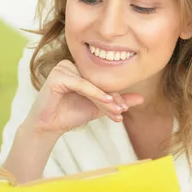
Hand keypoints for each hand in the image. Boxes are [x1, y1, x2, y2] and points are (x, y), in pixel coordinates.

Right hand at [24, 60, 143, 134]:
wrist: (49, 127)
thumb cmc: (71, 115)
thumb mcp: (99, 107)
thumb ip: (118, 101)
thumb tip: (142, 98)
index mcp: (80, 68)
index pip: (102, 79)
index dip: (115, 94)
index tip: (124, 109)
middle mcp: (72, 64)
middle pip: (98, 80)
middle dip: (112, 97)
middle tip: (122, 111)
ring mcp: (63, 68)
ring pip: (92, 82)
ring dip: (105, 98)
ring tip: (116, 111)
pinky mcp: (57, 75)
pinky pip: (81, 84)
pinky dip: (94, 93)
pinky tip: (106, 101)